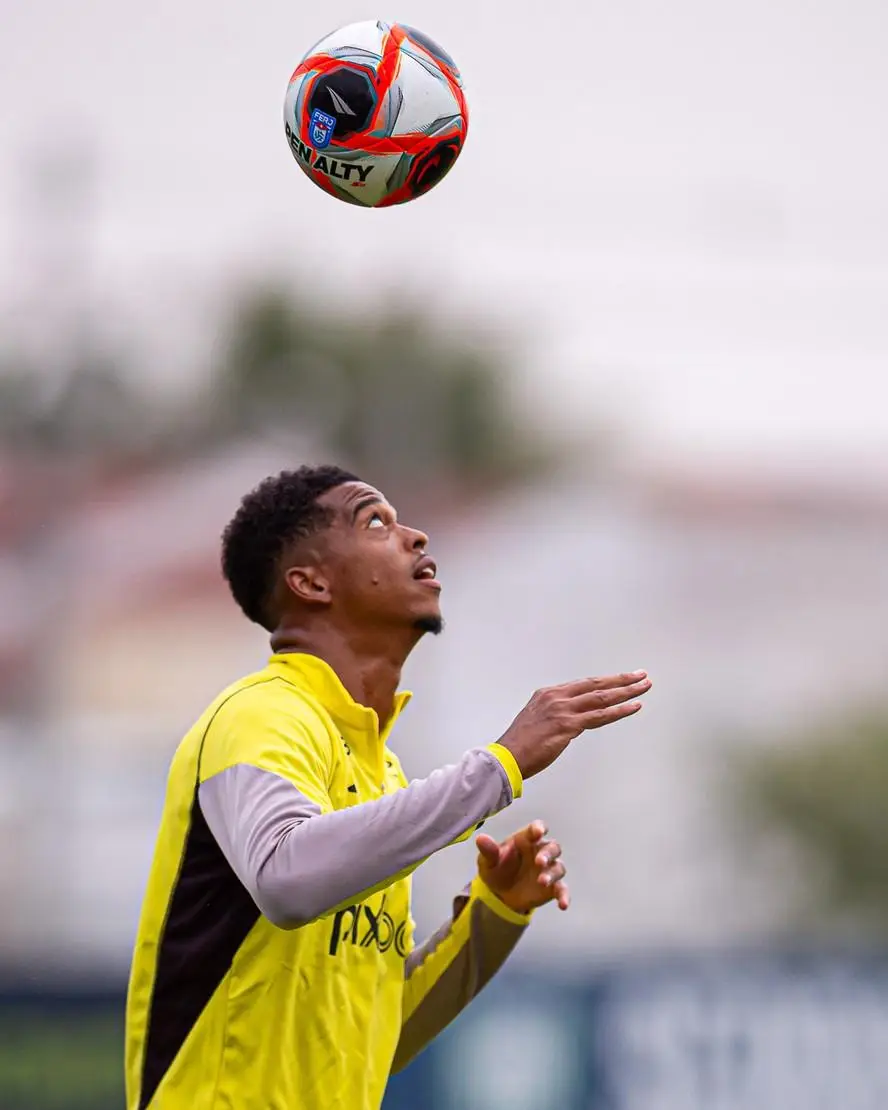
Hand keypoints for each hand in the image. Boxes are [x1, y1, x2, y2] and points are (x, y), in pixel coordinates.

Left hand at [476, 820, 568, 915]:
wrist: (500, 895)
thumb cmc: (496, 869)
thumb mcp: (488, 861)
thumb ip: (488, 851)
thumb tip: (481, 838)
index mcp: (526, 840)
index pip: (536, 829)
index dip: (539, 828)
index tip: (538, 832)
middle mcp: (540, 852)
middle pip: (552, 847)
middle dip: (547, 853)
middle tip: (539, 862)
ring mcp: (548, 870)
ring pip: (558, 867)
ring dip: (552, 874)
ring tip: (542, 881)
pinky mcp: (552, 887)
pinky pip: (562, 889)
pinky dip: (565, 896)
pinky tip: (563, 905)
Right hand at [497, 671, 650, 778]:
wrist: (506, 757)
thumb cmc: (519, 745)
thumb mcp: (536, 720)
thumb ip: (555, 715)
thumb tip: (572, 719)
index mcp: (548, 694)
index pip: (584, 684)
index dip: (605, 680)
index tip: (621, 678)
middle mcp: (556, 697)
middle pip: (596, 685)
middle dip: (621, 680)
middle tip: (640, 675)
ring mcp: (563, 710)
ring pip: (602, 697)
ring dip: (627, 691)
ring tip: (643, 687)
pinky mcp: (568, 725)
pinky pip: (600, 716)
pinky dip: (620, 710)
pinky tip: (634, 706)